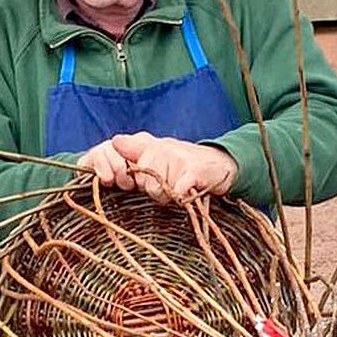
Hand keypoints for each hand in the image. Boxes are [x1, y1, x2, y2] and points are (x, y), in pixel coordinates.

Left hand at [75, 132, 237, 204]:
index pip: (132, 170)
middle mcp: (164, 149)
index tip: (148, 183)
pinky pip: (178, 189)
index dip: (139, 183)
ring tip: (182, 187)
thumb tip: (115, 140)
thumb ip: (136, 148)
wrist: (221, 164)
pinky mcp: (194, 171)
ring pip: (160, 190)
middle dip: (157, 191)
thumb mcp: (160, 153)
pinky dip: (182, 196)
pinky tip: (188, 192)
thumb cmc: (186, 163)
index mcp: (153, 146)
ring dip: (171, 196)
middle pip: (145, 184)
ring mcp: (179, 158)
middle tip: (173, 184)